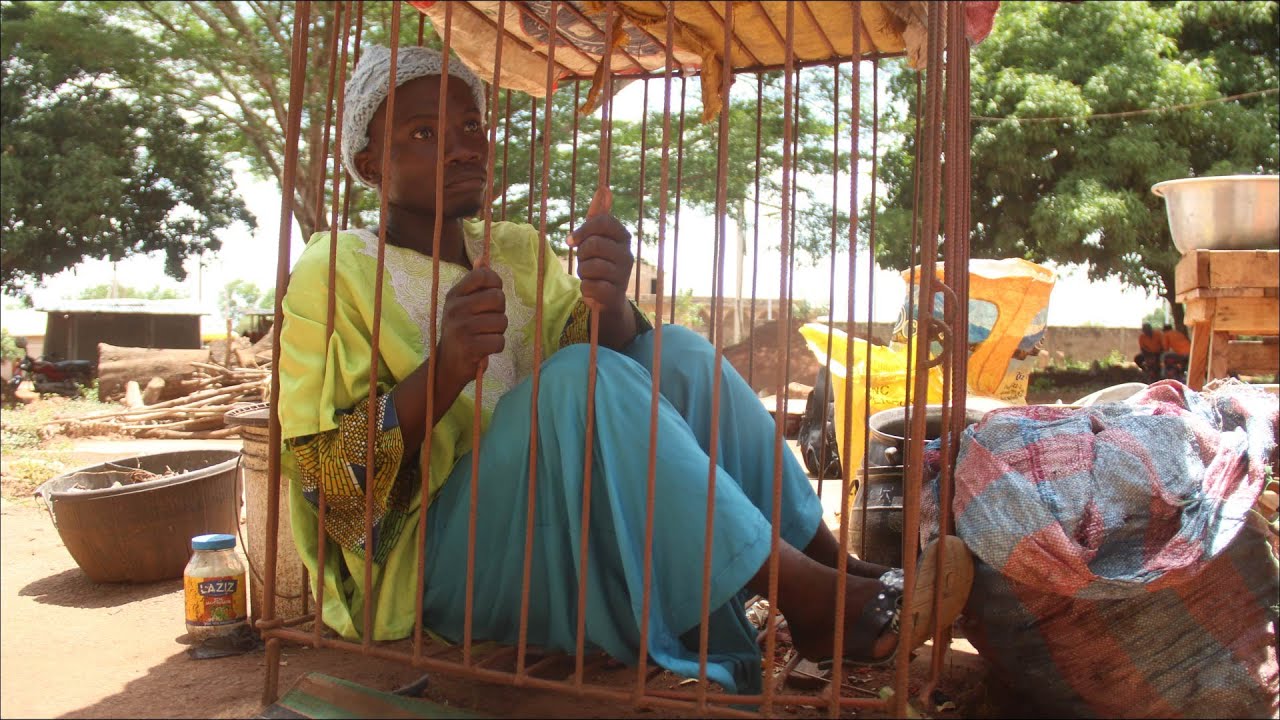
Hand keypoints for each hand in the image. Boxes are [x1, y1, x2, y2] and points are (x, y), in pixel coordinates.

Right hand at [436, 266, 506, 384]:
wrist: (447, 364)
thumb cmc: (461, 330)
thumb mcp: (462, 304)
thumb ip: (474, 283)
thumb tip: (482, 259)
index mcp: (454, 295)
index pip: (483, 276)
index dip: (495, 284)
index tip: (492, 296)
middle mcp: (455, 308)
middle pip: (498, 298)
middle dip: (500, 311)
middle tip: (488, 321)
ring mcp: (461, 328)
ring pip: (502, 321)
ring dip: (498, 331)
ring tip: (484, 335)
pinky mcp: (470, 347)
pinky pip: (499, 341)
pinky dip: (496, 346)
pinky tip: (484, 348)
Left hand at [568, 212, 632, 313]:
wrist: (609, 298)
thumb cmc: (600, 262)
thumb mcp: (598, 238)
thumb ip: (598, 216)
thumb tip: (604, 189)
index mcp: (623, 237)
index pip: (604, 221)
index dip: (583, 229)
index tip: (571, 240)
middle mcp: (627, 255)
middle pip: (594, 244)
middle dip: (582, 254)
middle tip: (585, 261)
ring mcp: (623, 275)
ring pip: (590, 267)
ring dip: (583, 272)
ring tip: (591, 276)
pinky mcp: (615, 294)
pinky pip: (590, 286)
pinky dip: (585, 288)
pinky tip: (592, 289)